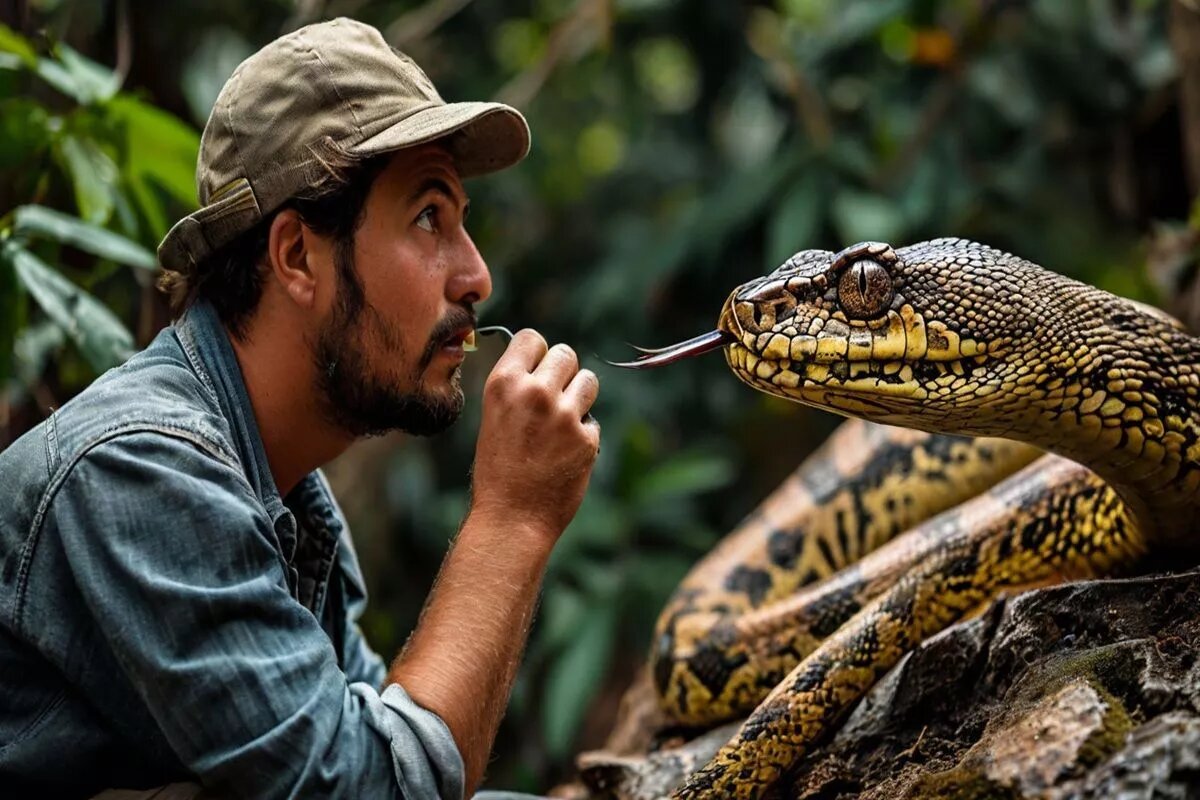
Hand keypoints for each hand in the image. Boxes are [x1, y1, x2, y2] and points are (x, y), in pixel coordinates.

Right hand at [469, 329, 600, 540]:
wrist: (512, 519)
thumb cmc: (497, 470)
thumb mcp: (493, 417)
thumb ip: (517, 387)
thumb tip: (544, 365)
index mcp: (504, 383)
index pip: (532, 338)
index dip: (537, 353)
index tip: (537, 369)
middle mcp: (535, 392)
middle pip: (566, 354)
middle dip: (563, 373)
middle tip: (553, 399)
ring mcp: (564, 415)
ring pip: (589, 381)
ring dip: (580, 398)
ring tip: (561, 424)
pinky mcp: (587, 439)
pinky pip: (593, 422)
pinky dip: (583, 436)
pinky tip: (564, 455)